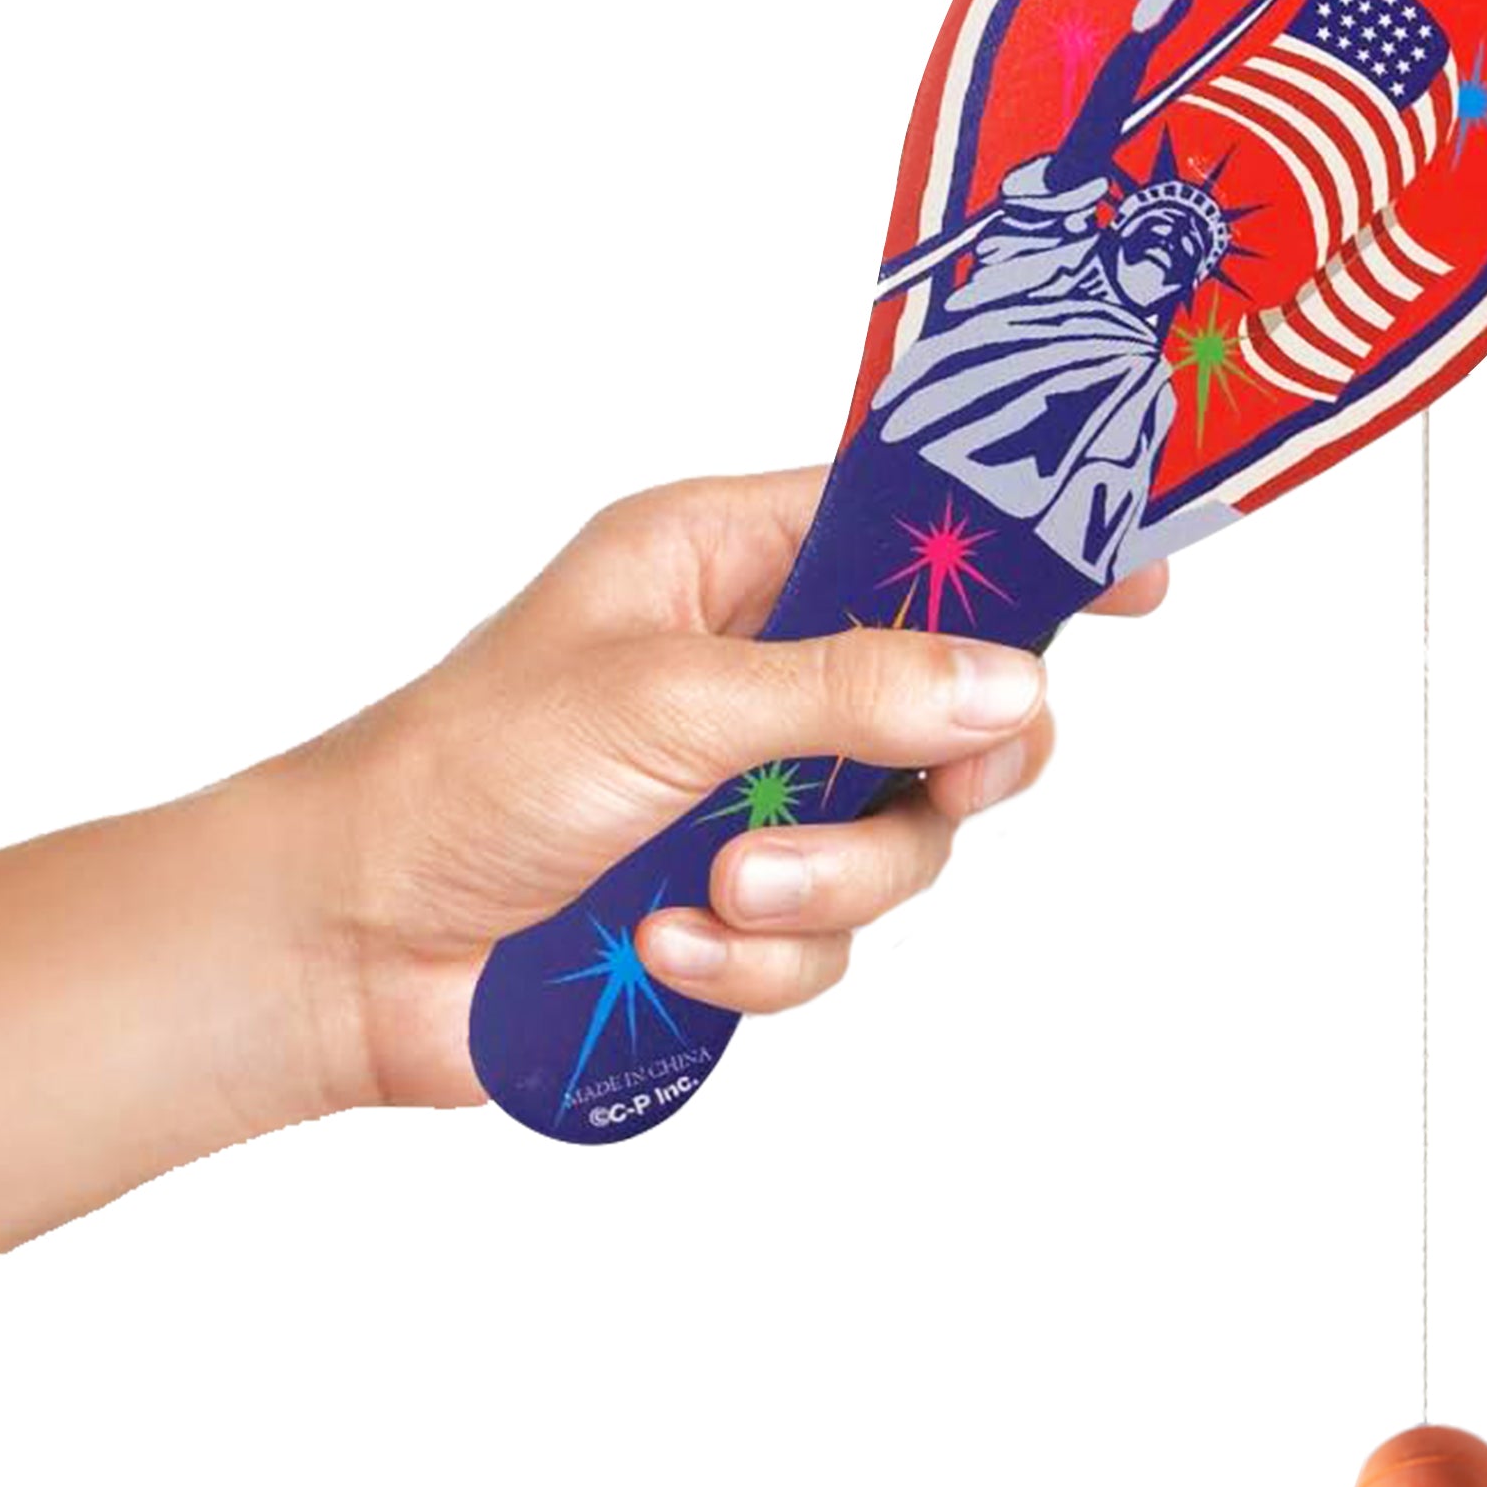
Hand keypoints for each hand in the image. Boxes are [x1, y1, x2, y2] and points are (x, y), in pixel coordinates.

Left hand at [288, 467, 1165, 1113]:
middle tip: (949, 783)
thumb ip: (850, 688)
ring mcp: (760, 796)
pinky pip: (831, 941)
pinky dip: (761, 958)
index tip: (1133, 579)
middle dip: (942, 765)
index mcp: (731, 564)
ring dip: (825, 879)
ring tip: (717, 890)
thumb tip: (1013, 685)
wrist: (353, 945)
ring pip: (904, 839)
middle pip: (951, 701)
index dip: (1023, 548)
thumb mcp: (667, 700)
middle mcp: (763, 673)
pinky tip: (667, 949)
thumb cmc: (463, 771)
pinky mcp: (744, 907)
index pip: (912, 527)